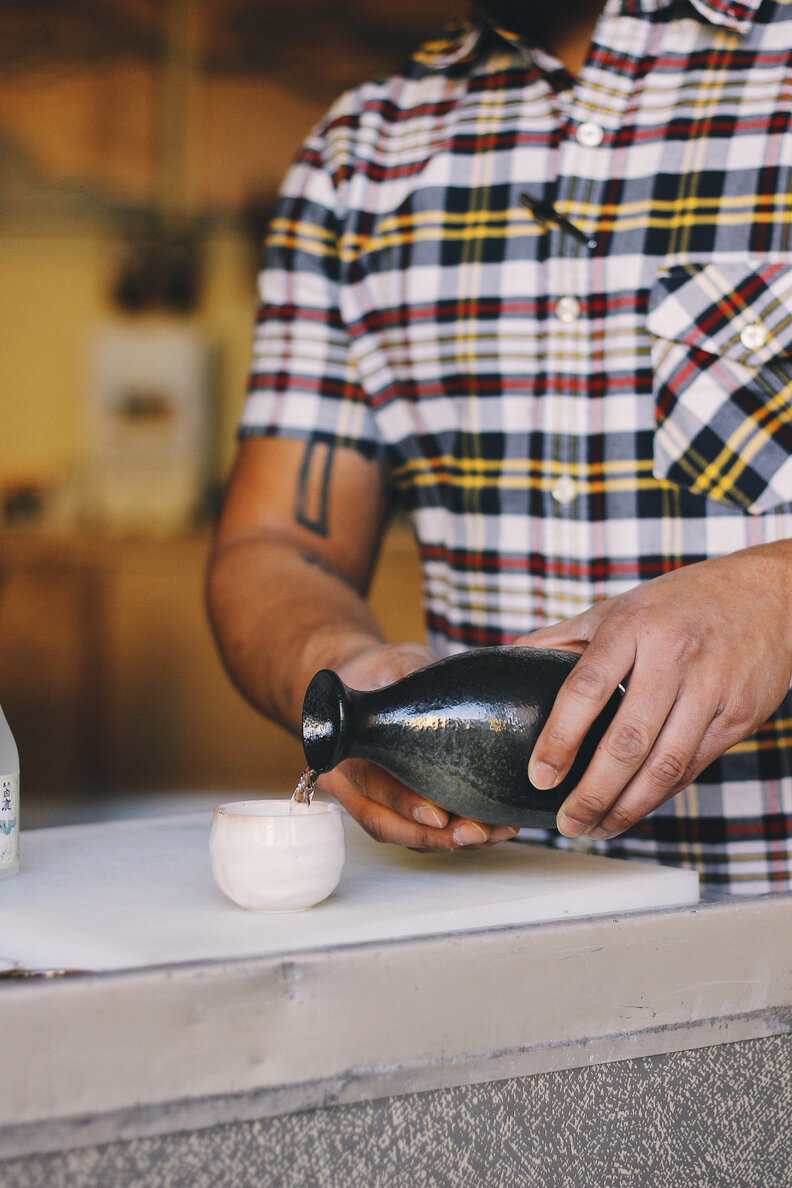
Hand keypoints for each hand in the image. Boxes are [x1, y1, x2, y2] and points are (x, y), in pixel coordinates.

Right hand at [317, 642, 520, 850]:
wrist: (362, 683)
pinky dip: (450, 837)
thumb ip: (413, 672)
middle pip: (387, 823)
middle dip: (434, 836)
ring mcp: (368, 800)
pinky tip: (488, 830)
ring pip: (403, 835)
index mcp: (344, 749)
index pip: (372, 786)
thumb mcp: (395, 662)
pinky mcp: (392, 807)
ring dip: (448, 842)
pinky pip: (417, 831)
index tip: (438, 816)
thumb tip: (444, 684)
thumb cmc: (377, 672)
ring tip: (493, 834)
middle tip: (478, 834)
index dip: (404, 804)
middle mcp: (348, 784)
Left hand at [516, 543, 791, 840]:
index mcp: (633, 626)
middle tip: (565, 821)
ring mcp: (711, 687)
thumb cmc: (680, 602)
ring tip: (596, 827)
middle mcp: (673, 655)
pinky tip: (634, 807)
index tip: (539, 776)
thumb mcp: (618, 607)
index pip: (586, 688)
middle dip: (592, 792)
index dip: (560, 738)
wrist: (770, 593)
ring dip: (626, 807)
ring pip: (664, 764)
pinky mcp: (740, 714)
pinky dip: (660, 795)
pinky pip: (693, 766)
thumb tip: (508, 664)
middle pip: (627, 741)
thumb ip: (562, 638)